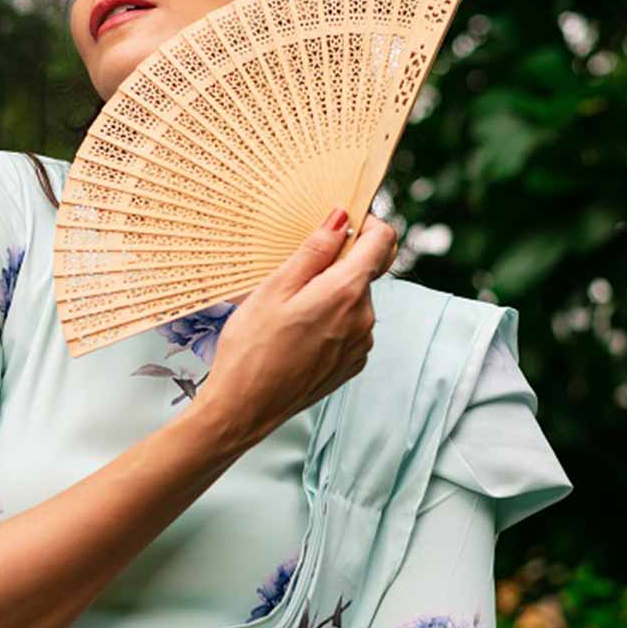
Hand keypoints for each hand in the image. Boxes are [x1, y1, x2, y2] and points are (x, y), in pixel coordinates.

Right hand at [198, 209, 397, 446]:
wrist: (243, 409)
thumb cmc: (250, 348)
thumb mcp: (274, 288)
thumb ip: (314, 250)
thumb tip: (341, 218)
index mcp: (347, 292)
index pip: (383, 240)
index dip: (365, 224)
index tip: (340, 226)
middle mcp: (364, 319)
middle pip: (365, 271)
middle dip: (337, 264)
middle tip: (294, 277)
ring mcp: (360, 345)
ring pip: (356, 300)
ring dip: (331, 295)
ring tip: (290, 312)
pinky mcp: (351, 364)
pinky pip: (350, 328)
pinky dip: (330, 321)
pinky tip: (297, 334)